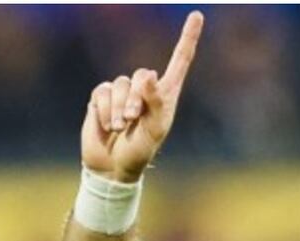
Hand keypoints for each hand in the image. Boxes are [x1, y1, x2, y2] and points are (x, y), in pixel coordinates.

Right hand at [81, 11, 203, 182]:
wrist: (113, 166)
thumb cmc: (141, 150)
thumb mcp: (155, 129)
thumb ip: (155, 102)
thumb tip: (149, 74)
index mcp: (167, 95)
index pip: (180, 60)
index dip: (188, 38)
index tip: (197, 15)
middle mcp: (145, 89)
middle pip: (142, 74)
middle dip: (136, 99)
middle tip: (133, 120)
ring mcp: (122, 92)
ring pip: (120, 84)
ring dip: (119, 109)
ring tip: (120, 127)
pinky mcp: (101, 97)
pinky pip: (102, 92)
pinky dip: (104, 110)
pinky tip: (107, 125)